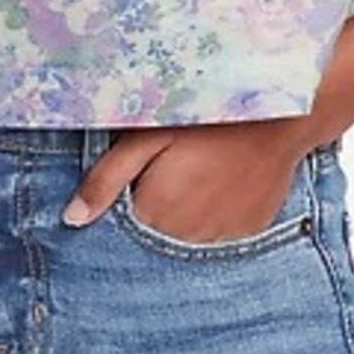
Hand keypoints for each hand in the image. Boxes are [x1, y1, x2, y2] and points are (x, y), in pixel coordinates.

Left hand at [62, 120, 312, 242]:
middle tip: (175, 164)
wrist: (281, 114)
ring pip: (189, 234)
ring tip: (202, 168)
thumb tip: (71, 219)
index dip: (127, 195)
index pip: (122, 225)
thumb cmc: (207, 116)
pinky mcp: (250, 231)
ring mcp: (222, 239)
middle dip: (155, 204)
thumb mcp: (147, 136)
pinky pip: (222, 230)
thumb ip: (107, 179)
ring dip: (188, 211)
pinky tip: (225, 178)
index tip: (141, 171)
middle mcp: (186, 239)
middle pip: (155, 232)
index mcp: (154, 215)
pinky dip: (218, 211)